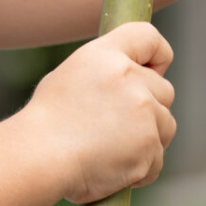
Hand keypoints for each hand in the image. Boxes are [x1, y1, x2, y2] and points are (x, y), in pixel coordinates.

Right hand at [24, 22, 175, 203]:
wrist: (39, 156)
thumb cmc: (47, 120)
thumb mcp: (72, 75)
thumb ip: (108, 71)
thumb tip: (136, 79)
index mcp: (107, 55)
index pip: (149, 37)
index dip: (157, 55)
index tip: (153, 71)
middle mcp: (130, 79)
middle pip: (164, 90)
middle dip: (149, 108)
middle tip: (115, 125)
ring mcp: (143, 112)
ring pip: (165, 125)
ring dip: (147, 138)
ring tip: (110, 148)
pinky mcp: (149, 146)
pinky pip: (157, 159)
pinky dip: (140, 168)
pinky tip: (112, 167)